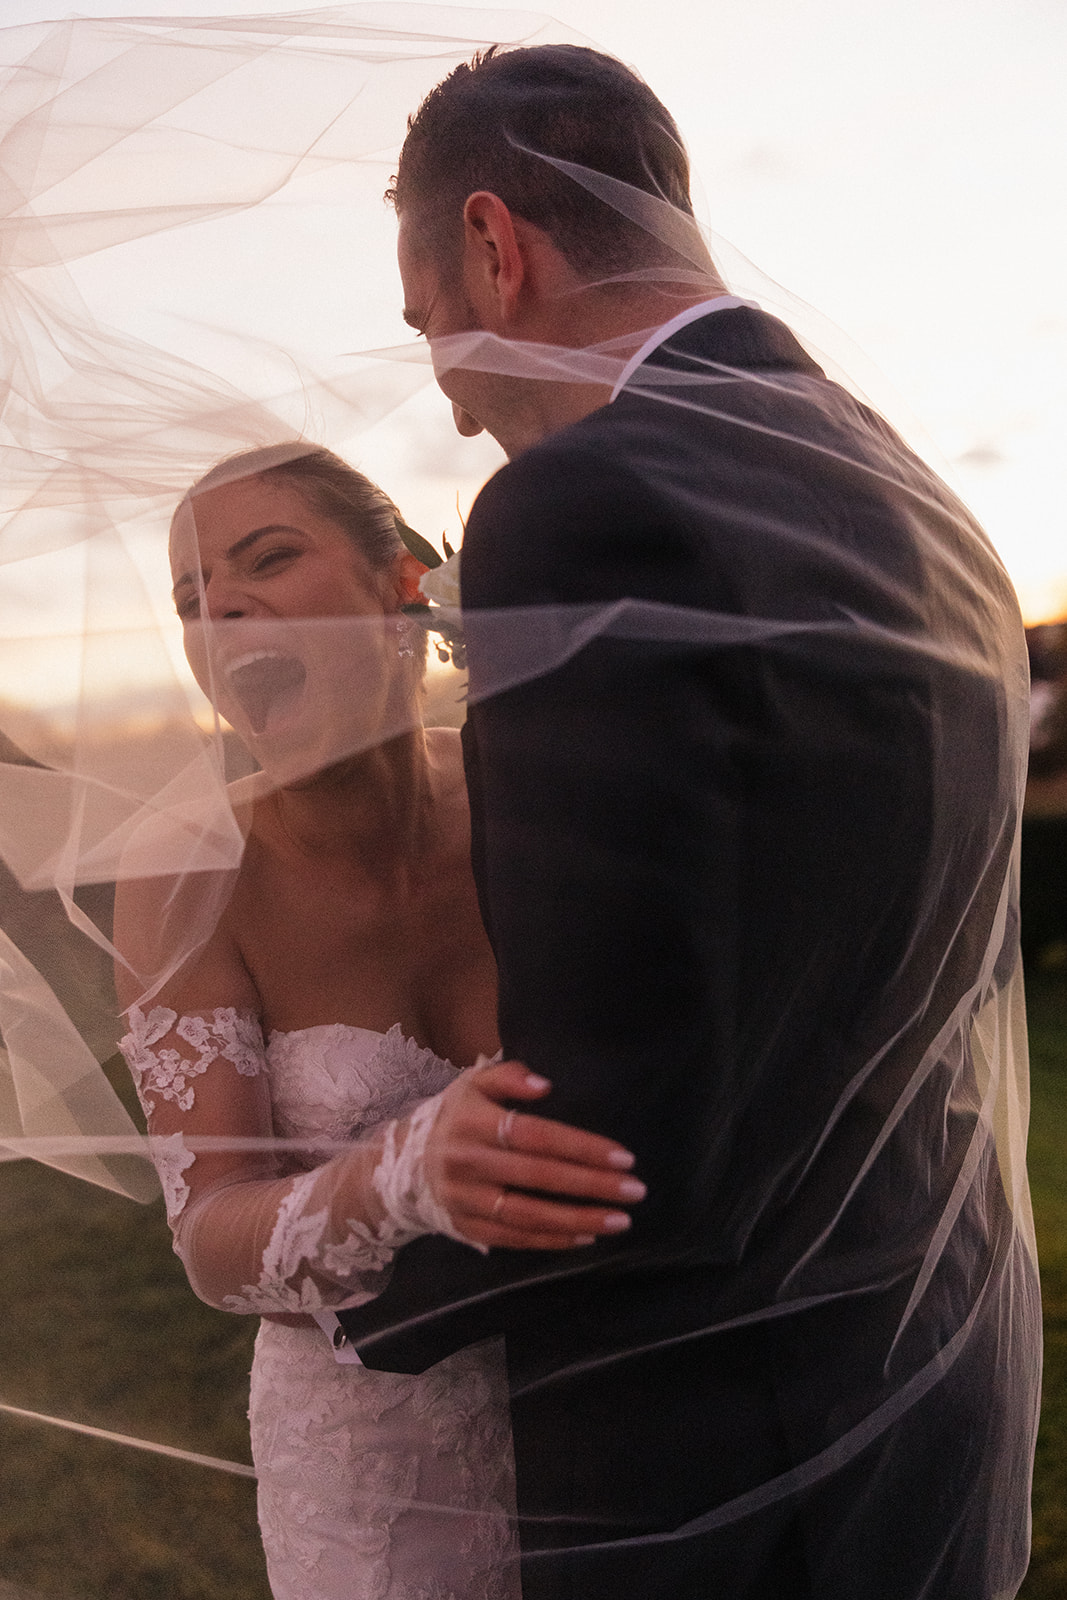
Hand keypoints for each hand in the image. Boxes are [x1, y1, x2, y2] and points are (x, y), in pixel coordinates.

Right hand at [423, 1060, 645, 1249]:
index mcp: (472, 1121)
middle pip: (538, 1176)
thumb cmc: (457, 1116)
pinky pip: (514, 1237)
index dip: (580, 1146)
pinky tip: (586, 1236)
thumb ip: (507, 1076)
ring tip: (620, 1221)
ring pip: (527, 1214)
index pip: (535, 1135)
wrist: (404, 1162)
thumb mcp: (473, 1084)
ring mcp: (465, 1199)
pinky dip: (551, 1240)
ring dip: (578, 1219)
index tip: (624, 1156)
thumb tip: (544, 1085)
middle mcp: (466, 1162)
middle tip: (635, 1190)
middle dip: (591, 1185)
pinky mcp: (466, 1227)